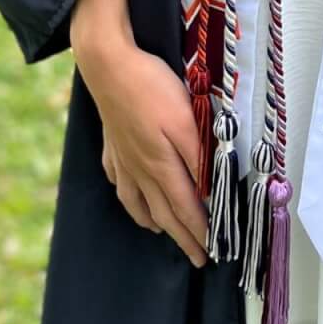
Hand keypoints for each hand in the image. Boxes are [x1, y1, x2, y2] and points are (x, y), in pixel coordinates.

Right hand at [76, 37, 209, 269]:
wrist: (109, 66)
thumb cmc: (152, 88)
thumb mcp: (187, 120)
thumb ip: (199, 157)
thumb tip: (209, 192)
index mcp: (162, 165)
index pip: (186, 208)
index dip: (201, 231)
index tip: (213, 251)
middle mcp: (140, 169)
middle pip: (164, 212)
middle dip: (183, 237)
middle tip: (197, 257)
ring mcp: (123, 158)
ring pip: (138, 201)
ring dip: (154, 221)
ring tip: (163, 232)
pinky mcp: (112, 145)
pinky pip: (120, 182)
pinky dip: (129, 198)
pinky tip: (132, 197)